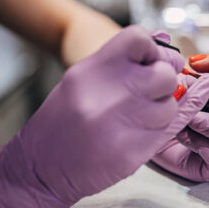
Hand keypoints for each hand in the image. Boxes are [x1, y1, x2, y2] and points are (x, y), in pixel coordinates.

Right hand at [0, 26, 204, 207]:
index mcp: (92, 70)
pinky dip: (156, 132)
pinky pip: (164, 133)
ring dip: (161, 110)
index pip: (139, 38)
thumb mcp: (82, 80)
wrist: (39, 169)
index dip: (152, 49)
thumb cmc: (63, 120)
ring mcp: (121, 125)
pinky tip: (135, 134)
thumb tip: (165, 39)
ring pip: (169, 105)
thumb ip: (122, 61)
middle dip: (163, 82)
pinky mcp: (132, 153)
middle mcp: (108, 94)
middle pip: (164, 74)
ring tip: (139, 117)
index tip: (149, 62)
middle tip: (152, 92)